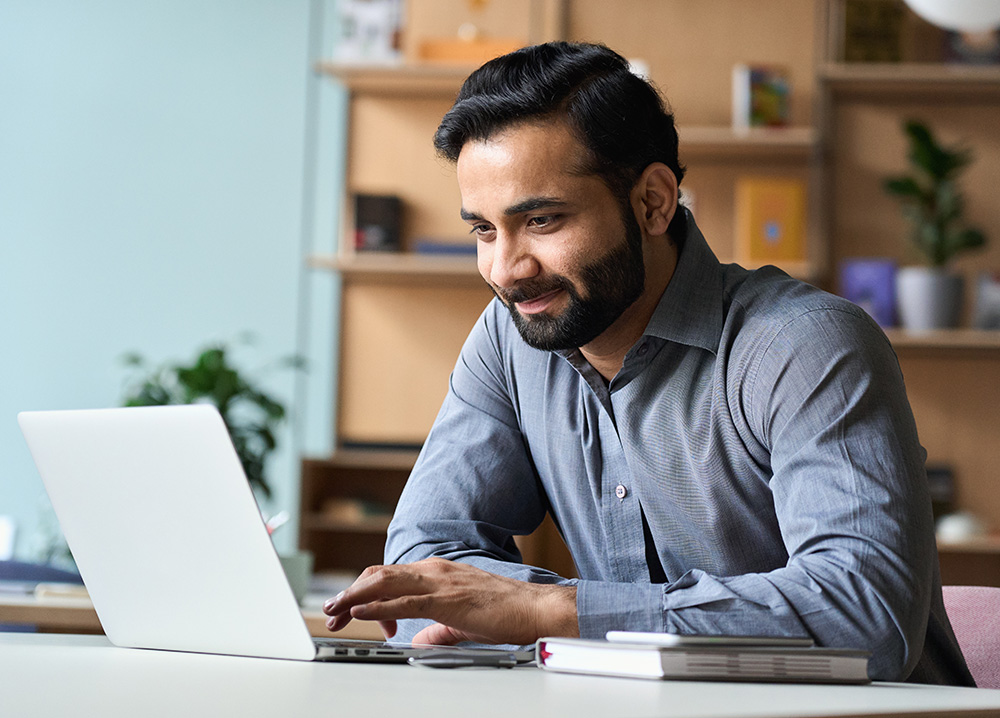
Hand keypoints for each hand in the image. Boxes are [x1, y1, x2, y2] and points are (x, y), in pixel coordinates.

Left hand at [322, 557, 577, 645]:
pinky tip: (361, 613)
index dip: (364, 593)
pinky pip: (405, 601)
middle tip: (330, 612)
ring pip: (385, 583)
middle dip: (350, 593)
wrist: (535, 609)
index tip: (351, 613)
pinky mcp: (447, 600)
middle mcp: (434, 570)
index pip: (389, 577)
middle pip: (379, 576)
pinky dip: (378, 606)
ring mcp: (440, 582)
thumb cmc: (505, 612)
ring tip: (335, 610)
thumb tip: (419, 642)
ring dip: (355, 597)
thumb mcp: (462, 622)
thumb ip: (437, 629)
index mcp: (437, 572)